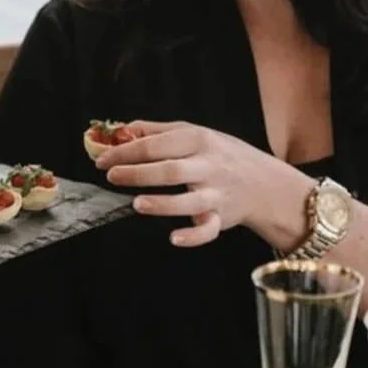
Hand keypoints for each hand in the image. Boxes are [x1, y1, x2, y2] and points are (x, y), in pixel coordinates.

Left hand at [95, 121, 309, 246]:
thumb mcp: (195, 133)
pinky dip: (193, 236)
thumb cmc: (221, 155)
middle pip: (171, 170)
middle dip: (139, 173)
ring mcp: (216, 194)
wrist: (265, 182)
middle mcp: (208, 166)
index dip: (127, 151)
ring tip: (136, 204)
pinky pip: (208, 230)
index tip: (102, 160)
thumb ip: (157, 131)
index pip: (157, 144)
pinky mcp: (221, 218)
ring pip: (189, 201)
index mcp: (198, 140)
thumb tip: (120, 130)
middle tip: (112, 176)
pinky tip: (174, 238)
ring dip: (163, 204)